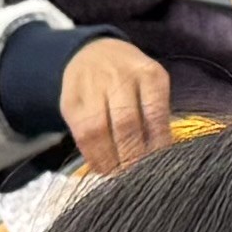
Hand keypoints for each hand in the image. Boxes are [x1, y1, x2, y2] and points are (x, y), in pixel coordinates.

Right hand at [59, 38, 175, 174]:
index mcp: (148, 74)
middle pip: (126, 123)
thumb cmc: (130, 79)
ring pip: (99, 130)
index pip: (155, 114)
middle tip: (139, 179)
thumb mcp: (150, 86)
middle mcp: (119, 77)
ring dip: (110, 160)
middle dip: (133, 156)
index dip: (157, 146)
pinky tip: (102, 168)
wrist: (91, 52)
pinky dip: (92, 156)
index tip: (159, 168)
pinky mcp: (70, 102)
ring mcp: (91, 88)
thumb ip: (155, 116)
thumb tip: (161, 159)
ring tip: (119, 177)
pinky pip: (80, 134)